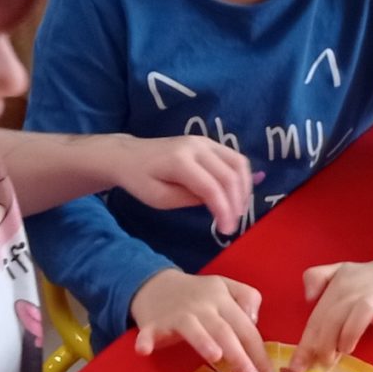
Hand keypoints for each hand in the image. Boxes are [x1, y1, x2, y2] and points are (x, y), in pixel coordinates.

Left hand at [106, 134, 253, 235]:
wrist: (128, 155)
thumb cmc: (139, 179)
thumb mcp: (158, 198)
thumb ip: (188, 199)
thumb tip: (216, 202)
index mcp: (180, 160)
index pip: (211, 187)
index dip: (223, 210)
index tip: (227, 231)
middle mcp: (196, 146)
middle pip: (229, 175)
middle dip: (236, 203)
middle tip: (234, 225)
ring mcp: (205, 141)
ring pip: (238, 163)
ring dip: (244, 189)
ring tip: (239, 210)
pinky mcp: (209, 142)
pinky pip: (235, 158)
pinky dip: (241, 177)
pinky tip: (238, 195)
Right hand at [130, 270, 270, 371]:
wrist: (154, 284)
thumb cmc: (196, 294)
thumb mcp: (225, 287)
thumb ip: (246, 298)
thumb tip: (255, 320)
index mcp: (222, 299)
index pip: (246, 327)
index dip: (258, 352)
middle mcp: (201, 305)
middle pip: (223, 330)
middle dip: (239, 354)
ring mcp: (176, 314)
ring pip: (193, 328)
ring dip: (203, 341)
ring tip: (215, 356)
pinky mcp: (153, 323)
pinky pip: (150, 332)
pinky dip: (146, 340)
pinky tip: (145, 350)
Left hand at [296, 252, 372, 369]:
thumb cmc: (369, 278)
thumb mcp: (340, 271)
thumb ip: (318, 278)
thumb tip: (308, 297)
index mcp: (339, 285)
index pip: (318, 317)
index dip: (306, 343)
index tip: (298, 366)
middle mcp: (357, 289)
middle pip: (334, 317)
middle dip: (324, 344)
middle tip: (324, 363)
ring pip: (361, 313)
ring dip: (350, 334)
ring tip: (346, 351)